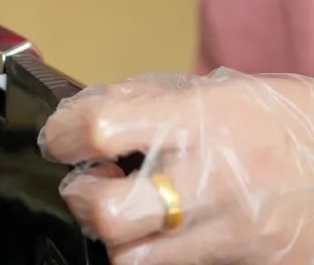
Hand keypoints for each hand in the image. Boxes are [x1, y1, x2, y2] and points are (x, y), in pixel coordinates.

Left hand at [41, 69, 313, 263]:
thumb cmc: (279, 119)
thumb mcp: (215, 90)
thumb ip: (143, 101)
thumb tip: (79, 118)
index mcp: (200, 120)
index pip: (101, 128)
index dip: (62, 134)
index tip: (59, 138)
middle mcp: (214, 180)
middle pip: (110, 212)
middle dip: (84, 197)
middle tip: (91, 182)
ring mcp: (232, 232)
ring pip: (134, 259)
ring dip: (117, 236)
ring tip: (128, 213)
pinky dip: (157, 255)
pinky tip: (166, 232)